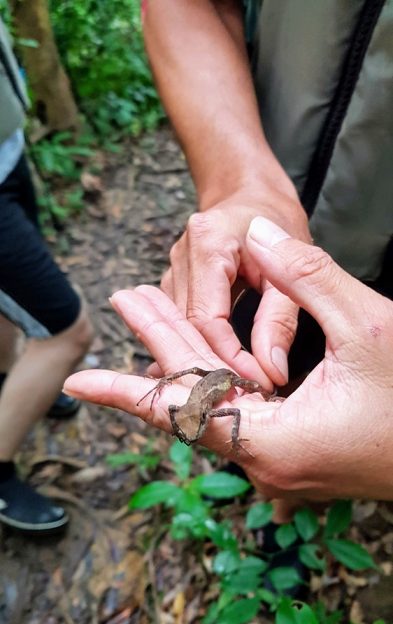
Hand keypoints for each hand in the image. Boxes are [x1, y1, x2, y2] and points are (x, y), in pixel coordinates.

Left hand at [64, 217, 392, 500]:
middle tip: (127, 295)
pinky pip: (239, 413)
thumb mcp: (370, 328)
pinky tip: (197, 351)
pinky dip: (215, 378)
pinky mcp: (295, 453)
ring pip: (214, 405)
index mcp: (275, 445)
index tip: (78, 383)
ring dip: (185, 356)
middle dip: (156, 345)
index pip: (180, 414)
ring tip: (153, 307)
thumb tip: (262, 235)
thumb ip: (309, 278)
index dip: (126, 392)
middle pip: (191, 400)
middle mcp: (268, 463)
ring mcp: (281, 463)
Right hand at [161, 186, 309, 388]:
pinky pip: (181, 320)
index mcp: (208, 244)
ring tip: (214, 395)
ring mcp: (172, 268)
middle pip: (186, 327)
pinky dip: (193, 346)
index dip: (227, 357)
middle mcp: (181, 256)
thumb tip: (270, 370)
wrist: (251, 191)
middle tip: (234, 401)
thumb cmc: (278, 221)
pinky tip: (199, 374)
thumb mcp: (291, 268)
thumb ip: (280, 321)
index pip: (206, 319)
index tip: (255, 382)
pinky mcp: (175, 280)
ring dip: (197, 359)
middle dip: (210, 364)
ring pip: (178, 327)